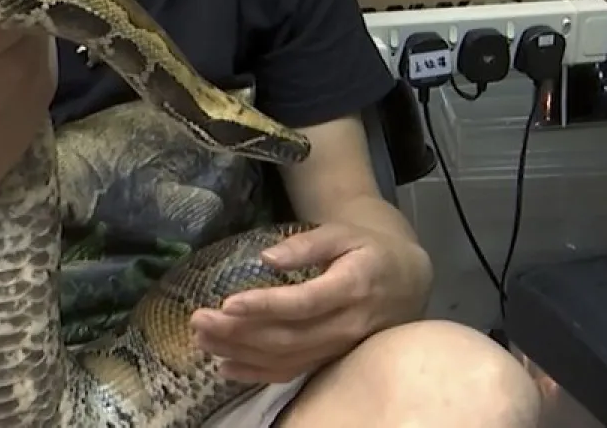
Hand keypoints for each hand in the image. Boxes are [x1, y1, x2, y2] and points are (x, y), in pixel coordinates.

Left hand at [189, 223, 426, 383]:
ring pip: (286, 359)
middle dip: (239, 332)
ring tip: (202, 339)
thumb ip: (308, 244)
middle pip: (288, 337)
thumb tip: (266, 258)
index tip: (228, 303)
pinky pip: (293, 373)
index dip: (265, 306)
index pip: (303, 303)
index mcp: (352, 287)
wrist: (407, 279)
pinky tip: (226, 367)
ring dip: (241, 353)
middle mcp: (347, 325)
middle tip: (199, 320)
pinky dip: (257, 373)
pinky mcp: (332, 359)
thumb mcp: (344, 233)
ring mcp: (340, 348)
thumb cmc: (369, 249)